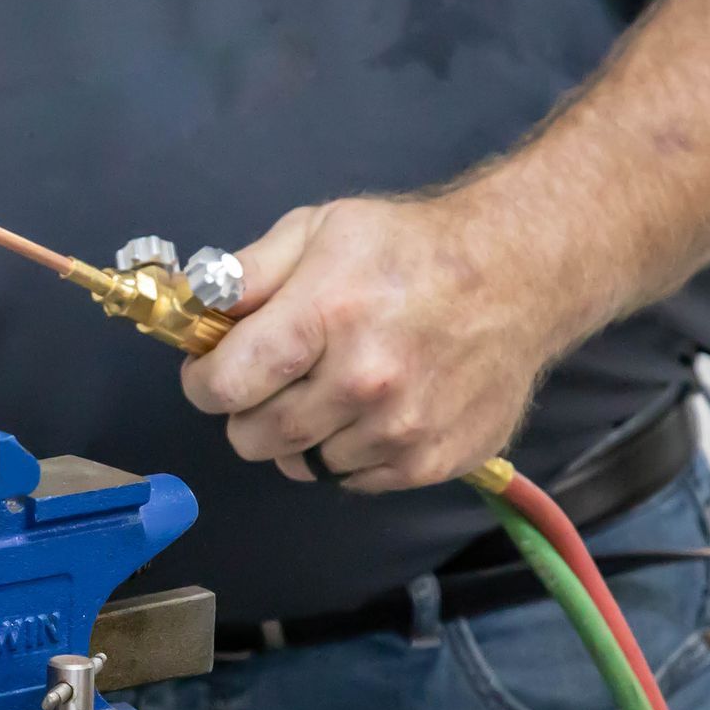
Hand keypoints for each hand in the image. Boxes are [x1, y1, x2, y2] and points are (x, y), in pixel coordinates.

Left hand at [180, 193, 572, 493]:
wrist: (517, 274)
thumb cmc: (409, 248)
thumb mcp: (318, 229)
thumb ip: (247, 273)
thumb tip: (192, 307)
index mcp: (326, 315)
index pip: (228, 383)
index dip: (203, 382)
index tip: (207, 372)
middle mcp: (364, 380)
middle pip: (256, 436)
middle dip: (246, 412)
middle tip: (265, 381)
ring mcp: (401, 428)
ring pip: (304, 465)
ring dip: (299, 436)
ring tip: (324, 390)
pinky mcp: (432, 461)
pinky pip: (353, 480)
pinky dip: (346, 453)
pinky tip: (366, 410)